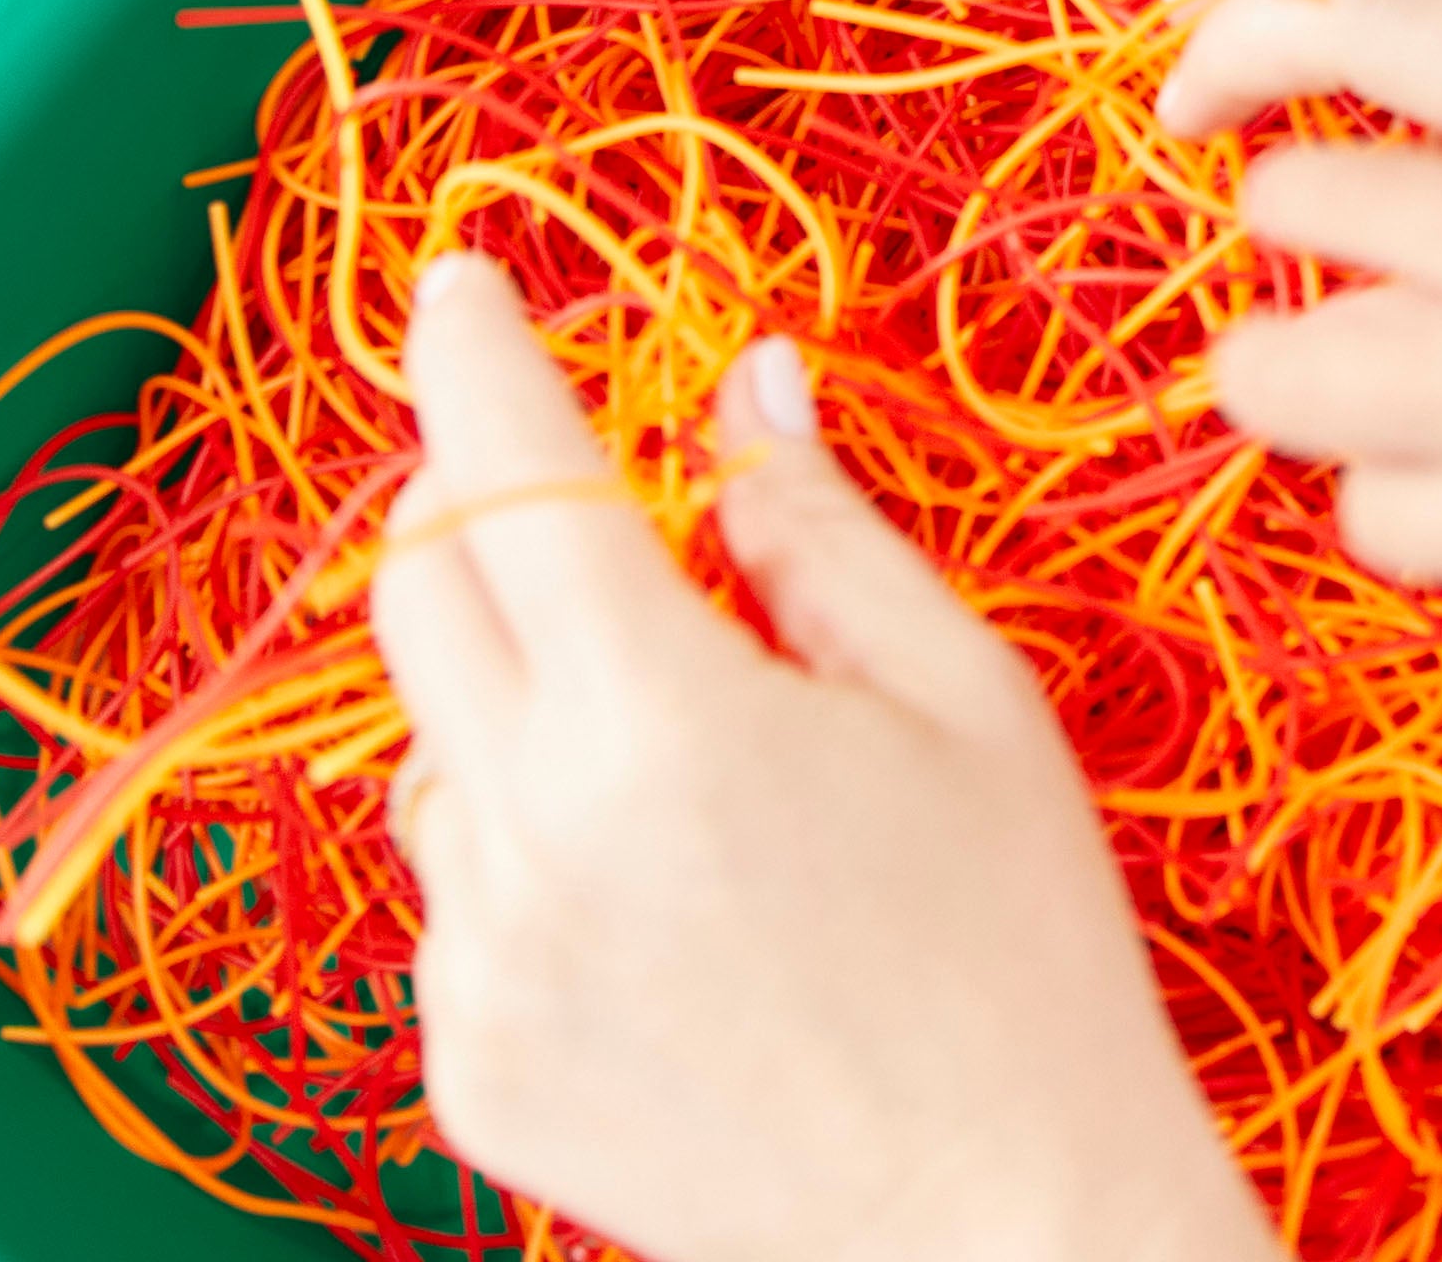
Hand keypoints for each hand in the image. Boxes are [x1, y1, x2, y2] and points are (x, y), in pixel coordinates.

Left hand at [370, 254, 1279, 1261]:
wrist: (1006, 1251)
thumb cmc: (1022, 960)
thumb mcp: (959, 698)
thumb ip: (814, 527)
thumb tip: (741, 386)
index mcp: (659, 718)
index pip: (510, 469)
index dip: (472, 350)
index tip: (457, 277)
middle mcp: (531, 838)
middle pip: (419, 584)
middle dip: (476, 493)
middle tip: (575, 480)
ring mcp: (481, 968)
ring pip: (426, 738)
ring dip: (509, 678)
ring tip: (674, 737)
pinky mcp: (468, 1072)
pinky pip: (453, 886)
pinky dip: (523, 834)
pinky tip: (663, 887)